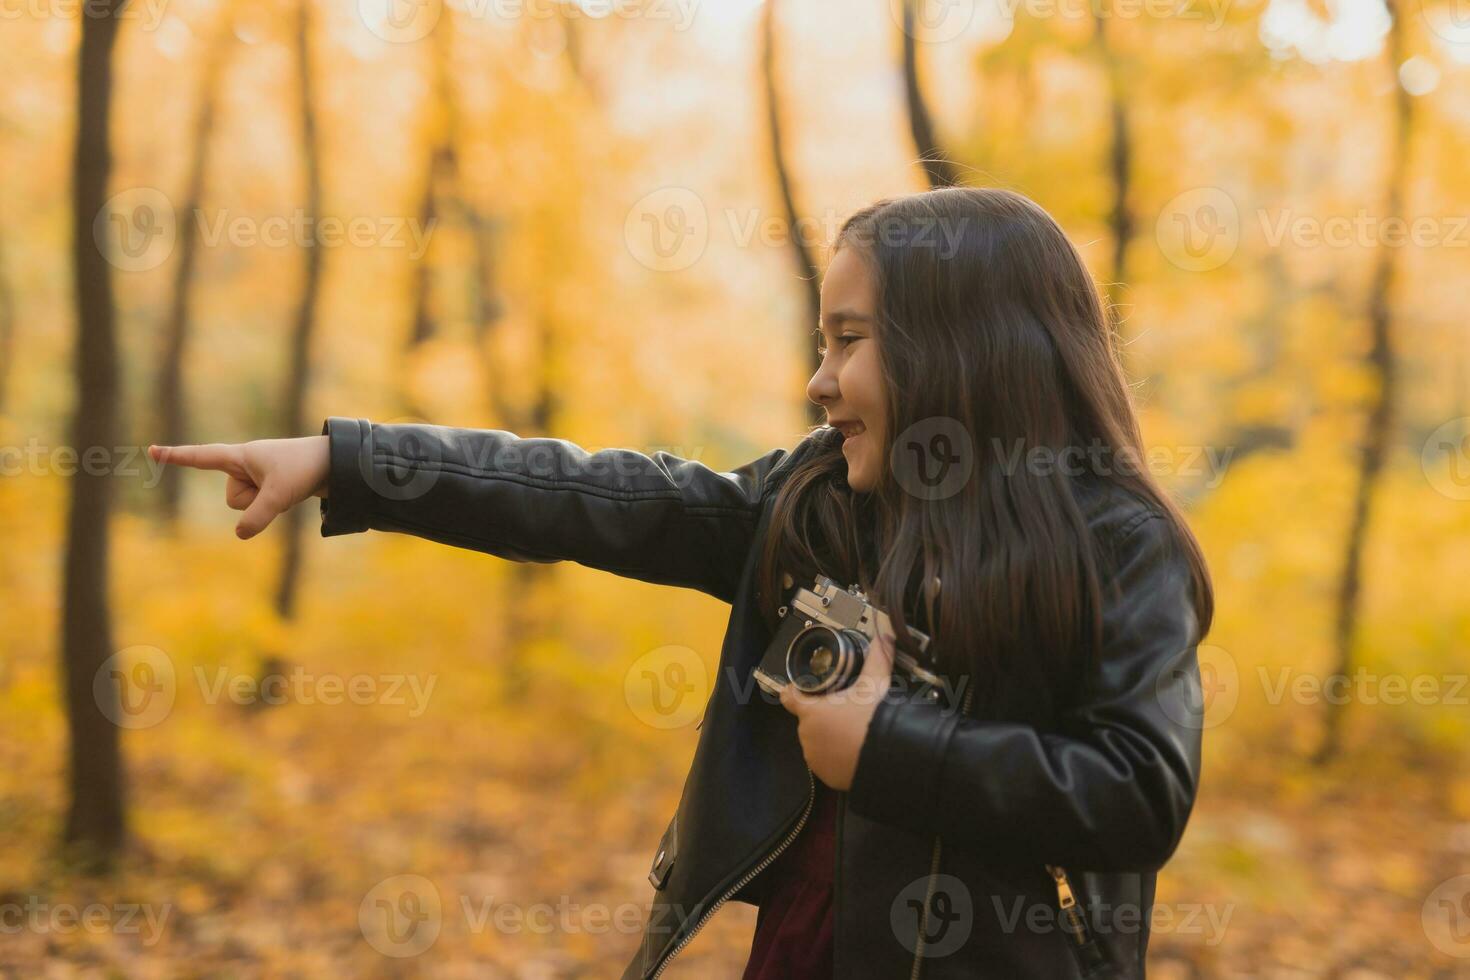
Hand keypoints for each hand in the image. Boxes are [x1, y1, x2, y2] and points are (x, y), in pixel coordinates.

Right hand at [148, 435, 330, 539]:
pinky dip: (273, 505)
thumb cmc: (305, 469)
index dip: (177, 457)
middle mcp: (246, 465)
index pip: (202, 457)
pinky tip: (291, 492)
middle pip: (232, 499)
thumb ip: (257, 517)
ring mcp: (258, 476)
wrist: (336, 464)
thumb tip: (240, 534)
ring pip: (247, 506)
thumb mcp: (279, 496)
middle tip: (280, 484)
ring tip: (289, 487)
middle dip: (253, 500)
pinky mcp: (271, 486)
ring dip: (266, 504)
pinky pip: (261, 506)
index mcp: (241, 456)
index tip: (152, 450)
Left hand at [778, 630, 896, 790]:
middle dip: (824, 715)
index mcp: (811, 712)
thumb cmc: (875, 721)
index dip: (796, 691)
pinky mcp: (827, 777)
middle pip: (809, 719)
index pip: (789, 697)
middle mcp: (807, 736)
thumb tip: (884, 637)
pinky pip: (827, 762)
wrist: (891, 759)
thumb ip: (877, 657)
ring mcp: (815, 759)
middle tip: (846, 711)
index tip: (805, 689)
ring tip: (853, 732)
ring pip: (818, 741)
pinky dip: (837, 756)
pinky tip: (855, 750)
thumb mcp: (875, 684)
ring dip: (830, 736)